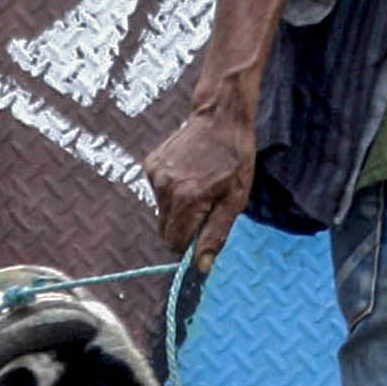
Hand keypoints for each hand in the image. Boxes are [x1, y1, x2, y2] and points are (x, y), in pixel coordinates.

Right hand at [139, 103, 257, 274]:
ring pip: (162, 213)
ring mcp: (155, 175)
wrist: (220, 118)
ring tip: (199, 187)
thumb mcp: (236, 200)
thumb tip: (201, 267)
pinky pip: (158, 194)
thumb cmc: (235, 159)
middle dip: (184, 229)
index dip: (190, 245)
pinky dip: (171, 192)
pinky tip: (188, 174)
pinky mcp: (150, 165)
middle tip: (206, 209)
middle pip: (165, 231)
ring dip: (178, 210)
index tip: (205, 231)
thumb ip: (216, 234)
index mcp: (187, 199)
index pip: (175, 243)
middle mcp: (165, 188)